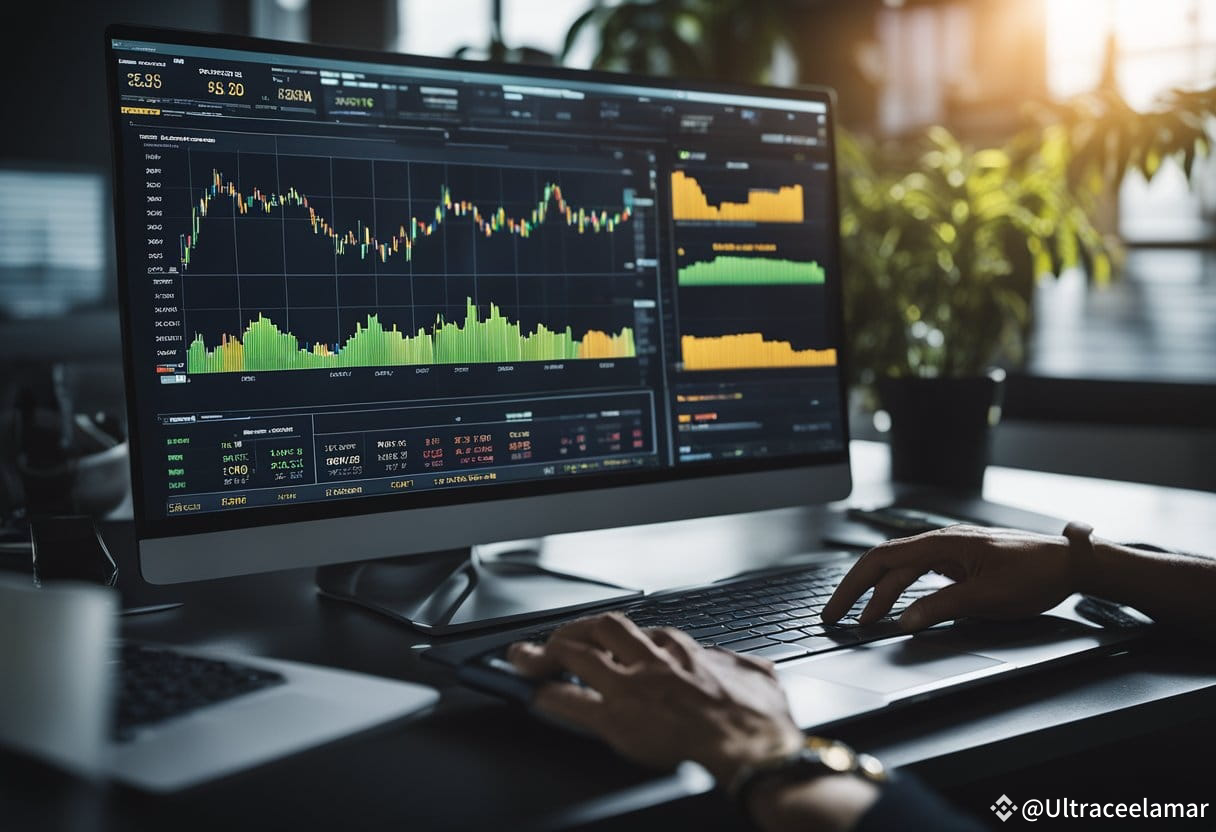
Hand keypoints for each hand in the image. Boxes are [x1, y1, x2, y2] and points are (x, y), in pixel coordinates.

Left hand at [508, 613, 803, 783]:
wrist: (754, 752)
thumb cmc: (761, 722)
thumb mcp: (759, 678)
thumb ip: (744, 667)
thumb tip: (752, 667)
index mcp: (684, 650)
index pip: (642, 632)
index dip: (617, 639)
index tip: (607, 644)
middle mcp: (652, 660)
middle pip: (602, 626)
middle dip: (575, 629)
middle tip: (556, 640)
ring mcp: (631, 686)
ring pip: (577, 652)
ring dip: (545, 653)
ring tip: (525, 658)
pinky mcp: (617, 719)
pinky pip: (569, 700)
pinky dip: (546, 696)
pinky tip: (532, 696)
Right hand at [822, 525, 1077, 630]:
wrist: (1071, 562)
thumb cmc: (1035, 573)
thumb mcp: (986, 597)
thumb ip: (941, 607)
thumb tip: (904, 621)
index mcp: (941, 544)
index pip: (881, 561)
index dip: (853, 587)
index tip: (836, 610)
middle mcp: (940, 542)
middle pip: (884, 564)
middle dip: (857, 591)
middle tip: (837, 617)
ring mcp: (950, 551)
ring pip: (902, 571)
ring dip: (881, 595)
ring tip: (866, 620)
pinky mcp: (960, 561)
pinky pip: (920, 574)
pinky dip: (901, 590)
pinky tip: (897, 605)